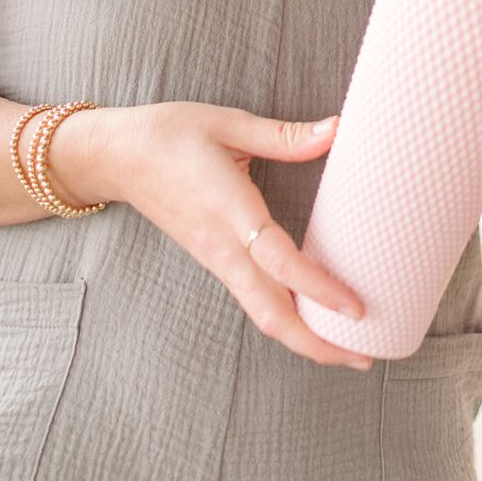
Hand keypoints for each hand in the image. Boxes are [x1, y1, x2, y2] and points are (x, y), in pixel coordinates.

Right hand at [115, 102, 372, 371]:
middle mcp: (222, 245)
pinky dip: (284, 317)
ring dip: (304, 337)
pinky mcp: (213, 261)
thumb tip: (337, 130)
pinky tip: (310, 315)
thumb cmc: (171, 133)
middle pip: (270, 312)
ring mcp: (215, 259)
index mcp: (228, 208)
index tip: (356, 306)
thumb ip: (283, 135)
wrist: (117, 157)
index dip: (317, 288)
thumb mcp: (227, 122)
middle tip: (364, 357)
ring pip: (261, 314)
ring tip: (346, 347)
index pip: (277, 261)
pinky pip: (252, 299)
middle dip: (317, 342)